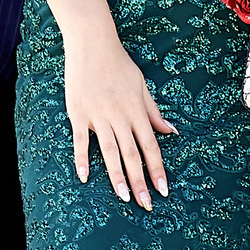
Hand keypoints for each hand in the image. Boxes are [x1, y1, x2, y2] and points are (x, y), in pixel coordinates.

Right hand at [65, 34, 174, 208]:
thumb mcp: (142, 87)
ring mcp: (98, 117)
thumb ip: (154, 112)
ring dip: (117, 177)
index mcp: (138, 111)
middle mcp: (120, 117)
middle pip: (133, 155)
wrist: (93, 46)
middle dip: (141, 181)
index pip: (152, 147)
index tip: (164, 189)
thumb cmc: (120, 66)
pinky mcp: (78, 115)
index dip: (158, 169)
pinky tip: (85, 178)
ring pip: (110, 152)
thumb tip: (171, 132)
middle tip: (146, 203)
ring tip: (124, 197)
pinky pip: (81, 142)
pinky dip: (82, 159)